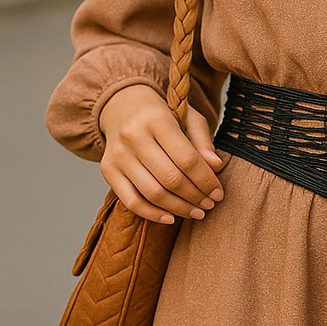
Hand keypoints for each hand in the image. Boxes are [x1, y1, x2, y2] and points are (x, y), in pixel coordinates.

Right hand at [98, 83, 225, 223]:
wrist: (123, 108)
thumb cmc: (161, 115)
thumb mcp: (188, 117)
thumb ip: (202, 141)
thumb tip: (216, 167)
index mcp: (156, 119)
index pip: (187, 159)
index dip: (206, 180)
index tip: (218, 193)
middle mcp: (133, 136)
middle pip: (170, 179)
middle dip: (195, 196)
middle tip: (209, 205)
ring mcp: (118, 155)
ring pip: (152, 193)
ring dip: (178, 208)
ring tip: (196, 212)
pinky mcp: (108, 170)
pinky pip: (131, 201)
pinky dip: (152, 214)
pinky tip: (170, 218)